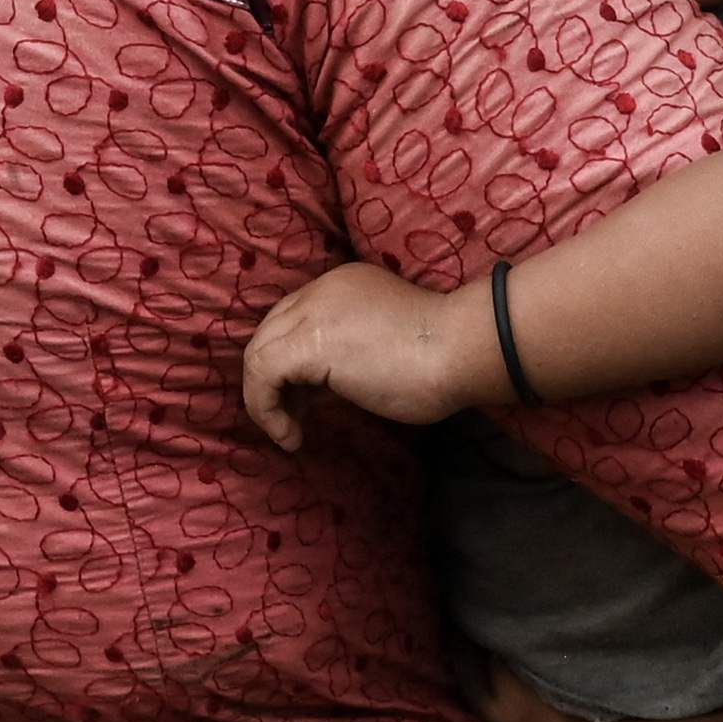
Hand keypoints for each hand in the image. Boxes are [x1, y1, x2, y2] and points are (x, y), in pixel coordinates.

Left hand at [239, 261, 486, 449]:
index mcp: (342, 286)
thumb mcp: (385, 346)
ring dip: (265, 400)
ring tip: (290, 433)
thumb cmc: (443, 355)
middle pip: (270, 333)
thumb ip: (349, 355)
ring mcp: (313, 312)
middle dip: (272, 382)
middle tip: (293, 420)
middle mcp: (321, 290)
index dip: (290, 364)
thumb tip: (319, 389)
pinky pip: (262, 374)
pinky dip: (266, 409)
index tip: (306, 402)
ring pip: (258, 353)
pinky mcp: (310, 343)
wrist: (463, 347)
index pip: (293, 319)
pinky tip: (291, 436)